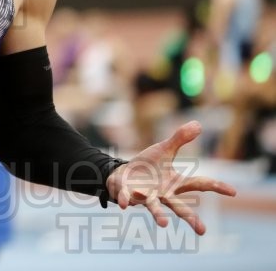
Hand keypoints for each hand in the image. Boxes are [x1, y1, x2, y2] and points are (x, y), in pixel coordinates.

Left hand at [106, 120, 236, 234]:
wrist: (123, 175)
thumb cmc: (147, 166)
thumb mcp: (164, 150)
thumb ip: (179, 139)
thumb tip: (198, 124)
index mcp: (176, 183)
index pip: (199, 184)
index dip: (216, 187)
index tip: (233, 192)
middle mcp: (164, 194)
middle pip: (179, 207)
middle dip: (190, 219)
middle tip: (203, 231)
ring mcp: (147, 196)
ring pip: (154, 206)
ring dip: (158, 215)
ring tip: (164, 223)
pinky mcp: (129, 195)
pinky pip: (128, 198)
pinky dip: (126, 200)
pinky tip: (123, 205)